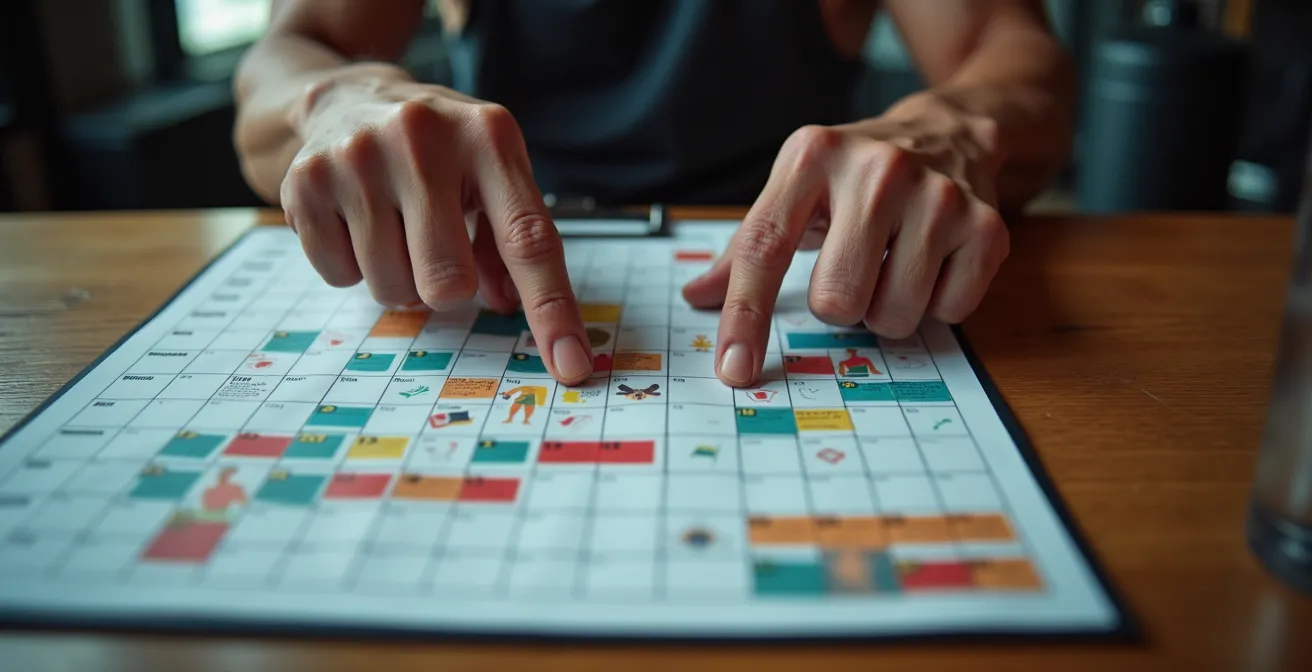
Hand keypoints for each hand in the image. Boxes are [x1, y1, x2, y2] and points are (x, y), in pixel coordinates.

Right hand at [280, 71, 592, 384]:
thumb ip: (510, 244)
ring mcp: (358, 158)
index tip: (570, 366)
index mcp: (488, 138)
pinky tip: (356, 220)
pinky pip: (340, 278)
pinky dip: (352, 267)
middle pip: (448, 283)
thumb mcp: (490, 175)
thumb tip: (510, 307)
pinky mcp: (306, 182)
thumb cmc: (438, 150)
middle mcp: (421, 138)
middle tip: (435, 243)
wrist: (349, 97)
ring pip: (393, 289)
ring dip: (399, 278)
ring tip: (395, 227)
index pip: (528, 241)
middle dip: (447, 287)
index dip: (551, 310)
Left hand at [682, 93, 1009, 386]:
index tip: (735, 370)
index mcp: (811, 156)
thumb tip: (695, 298)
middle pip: (835, 301)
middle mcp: (876, 169)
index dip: (746, 316)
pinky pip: (948, 313)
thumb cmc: (855, 174)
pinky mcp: (986, 225)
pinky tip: (935, 261)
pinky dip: (936, 303)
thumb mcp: (795, 188)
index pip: (764, 248)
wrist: (950, 130)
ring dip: (887, 308)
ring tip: (895, 262)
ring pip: (892, 316)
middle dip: (839, 305)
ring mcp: (938, 196)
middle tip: (855, 269)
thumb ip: (747, 245)